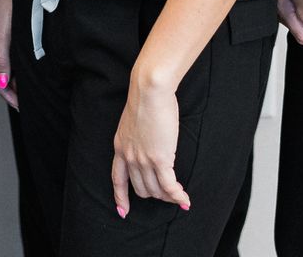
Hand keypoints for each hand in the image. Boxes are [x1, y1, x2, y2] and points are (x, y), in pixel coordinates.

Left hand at [111, 80, 186, 216]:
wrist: (149, 91)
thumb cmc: (146, 100)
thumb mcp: (132, 123)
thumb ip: (137, 137)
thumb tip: (149, 144)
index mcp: (120, 147)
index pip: (117, 179)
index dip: (120, 197)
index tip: (123, 211)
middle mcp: (129, 157)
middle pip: (141, 188)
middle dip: (154, 194)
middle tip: (167, 192)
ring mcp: (143, 160)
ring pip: (156, 190)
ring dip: (168, 196)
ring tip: (179, 196)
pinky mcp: (160, 159)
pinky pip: (169, 186)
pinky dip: (177, 196)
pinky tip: (185, 200)